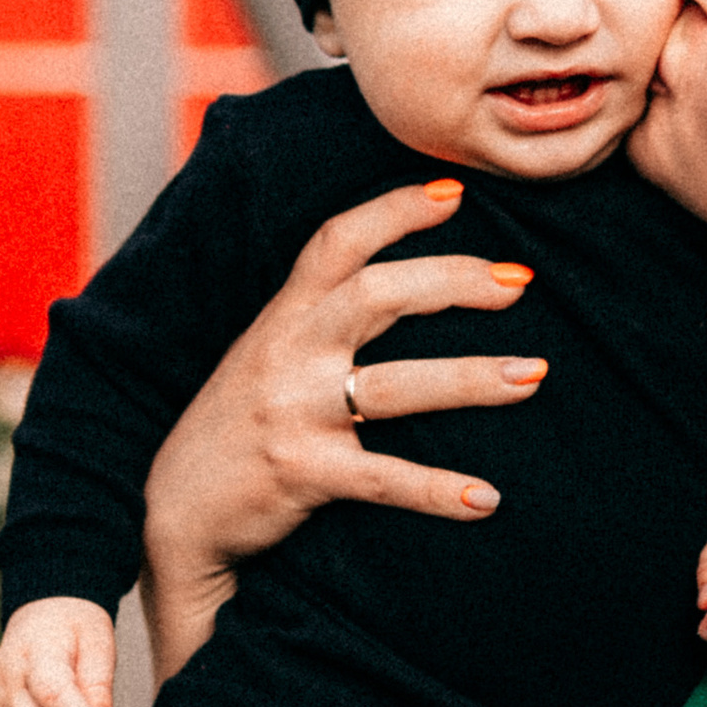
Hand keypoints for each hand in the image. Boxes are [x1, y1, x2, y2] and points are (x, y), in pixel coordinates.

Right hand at [139, 179, 550, 678]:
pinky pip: (385, 479)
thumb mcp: (266, 354)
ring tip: (533, 375)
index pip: (336, 242)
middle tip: (517, 283)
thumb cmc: (238, 426)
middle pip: (377, 294)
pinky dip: (440, 491)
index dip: (394, 210)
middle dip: (453, 281)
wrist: (173, 512)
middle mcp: (286, 353)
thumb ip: (319, 318)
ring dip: (472, 378)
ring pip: (397, 385)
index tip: (456, 194)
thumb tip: (401, 289)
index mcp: (282, 317)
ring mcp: (293, 413)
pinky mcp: (301, 475)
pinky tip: (488, 500)